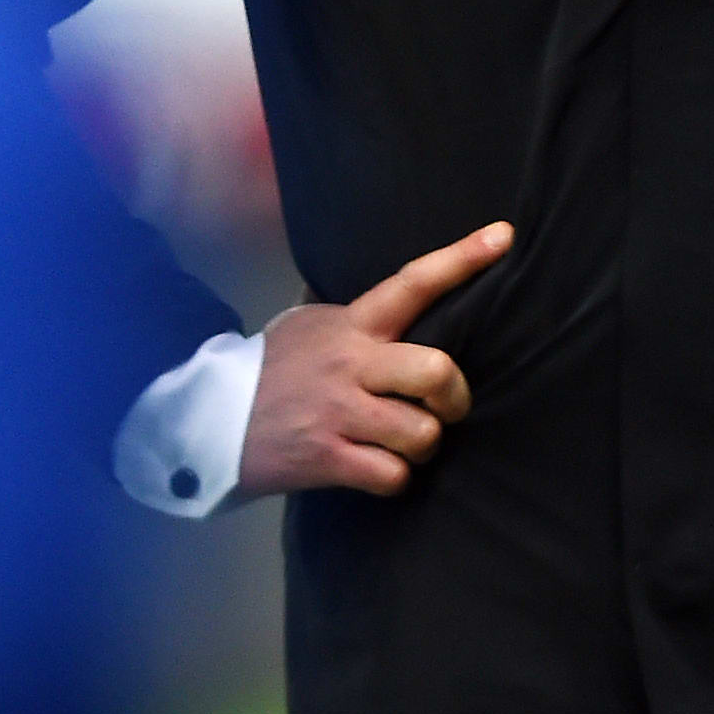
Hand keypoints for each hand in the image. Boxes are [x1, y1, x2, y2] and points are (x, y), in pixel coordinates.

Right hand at [238, 221, 510, 499]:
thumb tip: (406, 296)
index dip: (462, 258)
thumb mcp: (310, 325)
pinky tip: (376, 467)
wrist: (209, 420)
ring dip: (420, 445)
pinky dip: (394, 477)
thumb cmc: (272, 370)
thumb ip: (357, 318)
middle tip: (443, 407)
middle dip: (453, 396)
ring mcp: (338, 412)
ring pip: (421, 433)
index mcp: (351, 324)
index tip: (504, 236)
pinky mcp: (327, 458)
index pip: (413, 282)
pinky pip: (392, 475)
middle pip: (436, 371)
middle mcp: (350, 364)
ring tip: (399, 443)